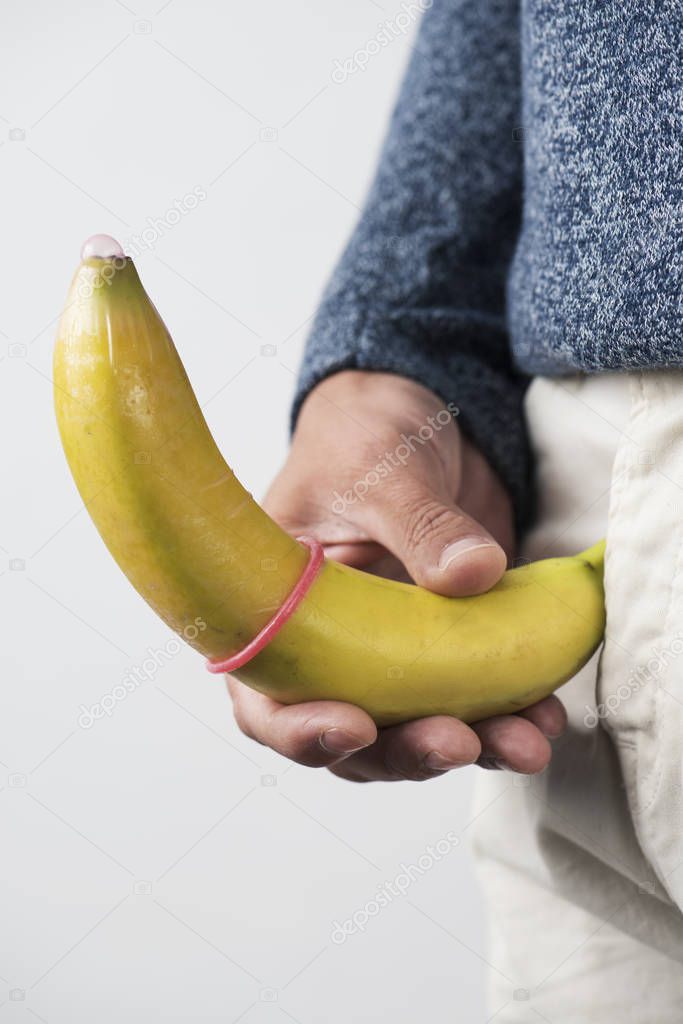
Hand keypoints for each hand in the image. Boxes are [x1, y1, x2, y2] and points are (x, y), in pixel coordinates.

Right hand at [227, 370, 565, 780]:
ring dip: (468, 744)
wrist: (418, 420)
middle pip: (348, 733)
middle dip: (403, 750)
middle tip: (459, 742)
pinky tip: (543, 715)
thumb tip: (474, 574)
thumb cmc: (363, 434)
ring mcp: (385, 652)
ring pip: (412, 728)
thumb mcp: (381, 464)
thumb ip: (421, 522)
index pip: (263, 696)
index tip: (355, 727)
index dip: (299, 730)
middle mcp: (324, 645)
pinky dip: (505, 713)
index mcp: (275, 607)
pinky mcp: (442, 647)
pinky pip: (469, 697)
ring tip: (523, 742)